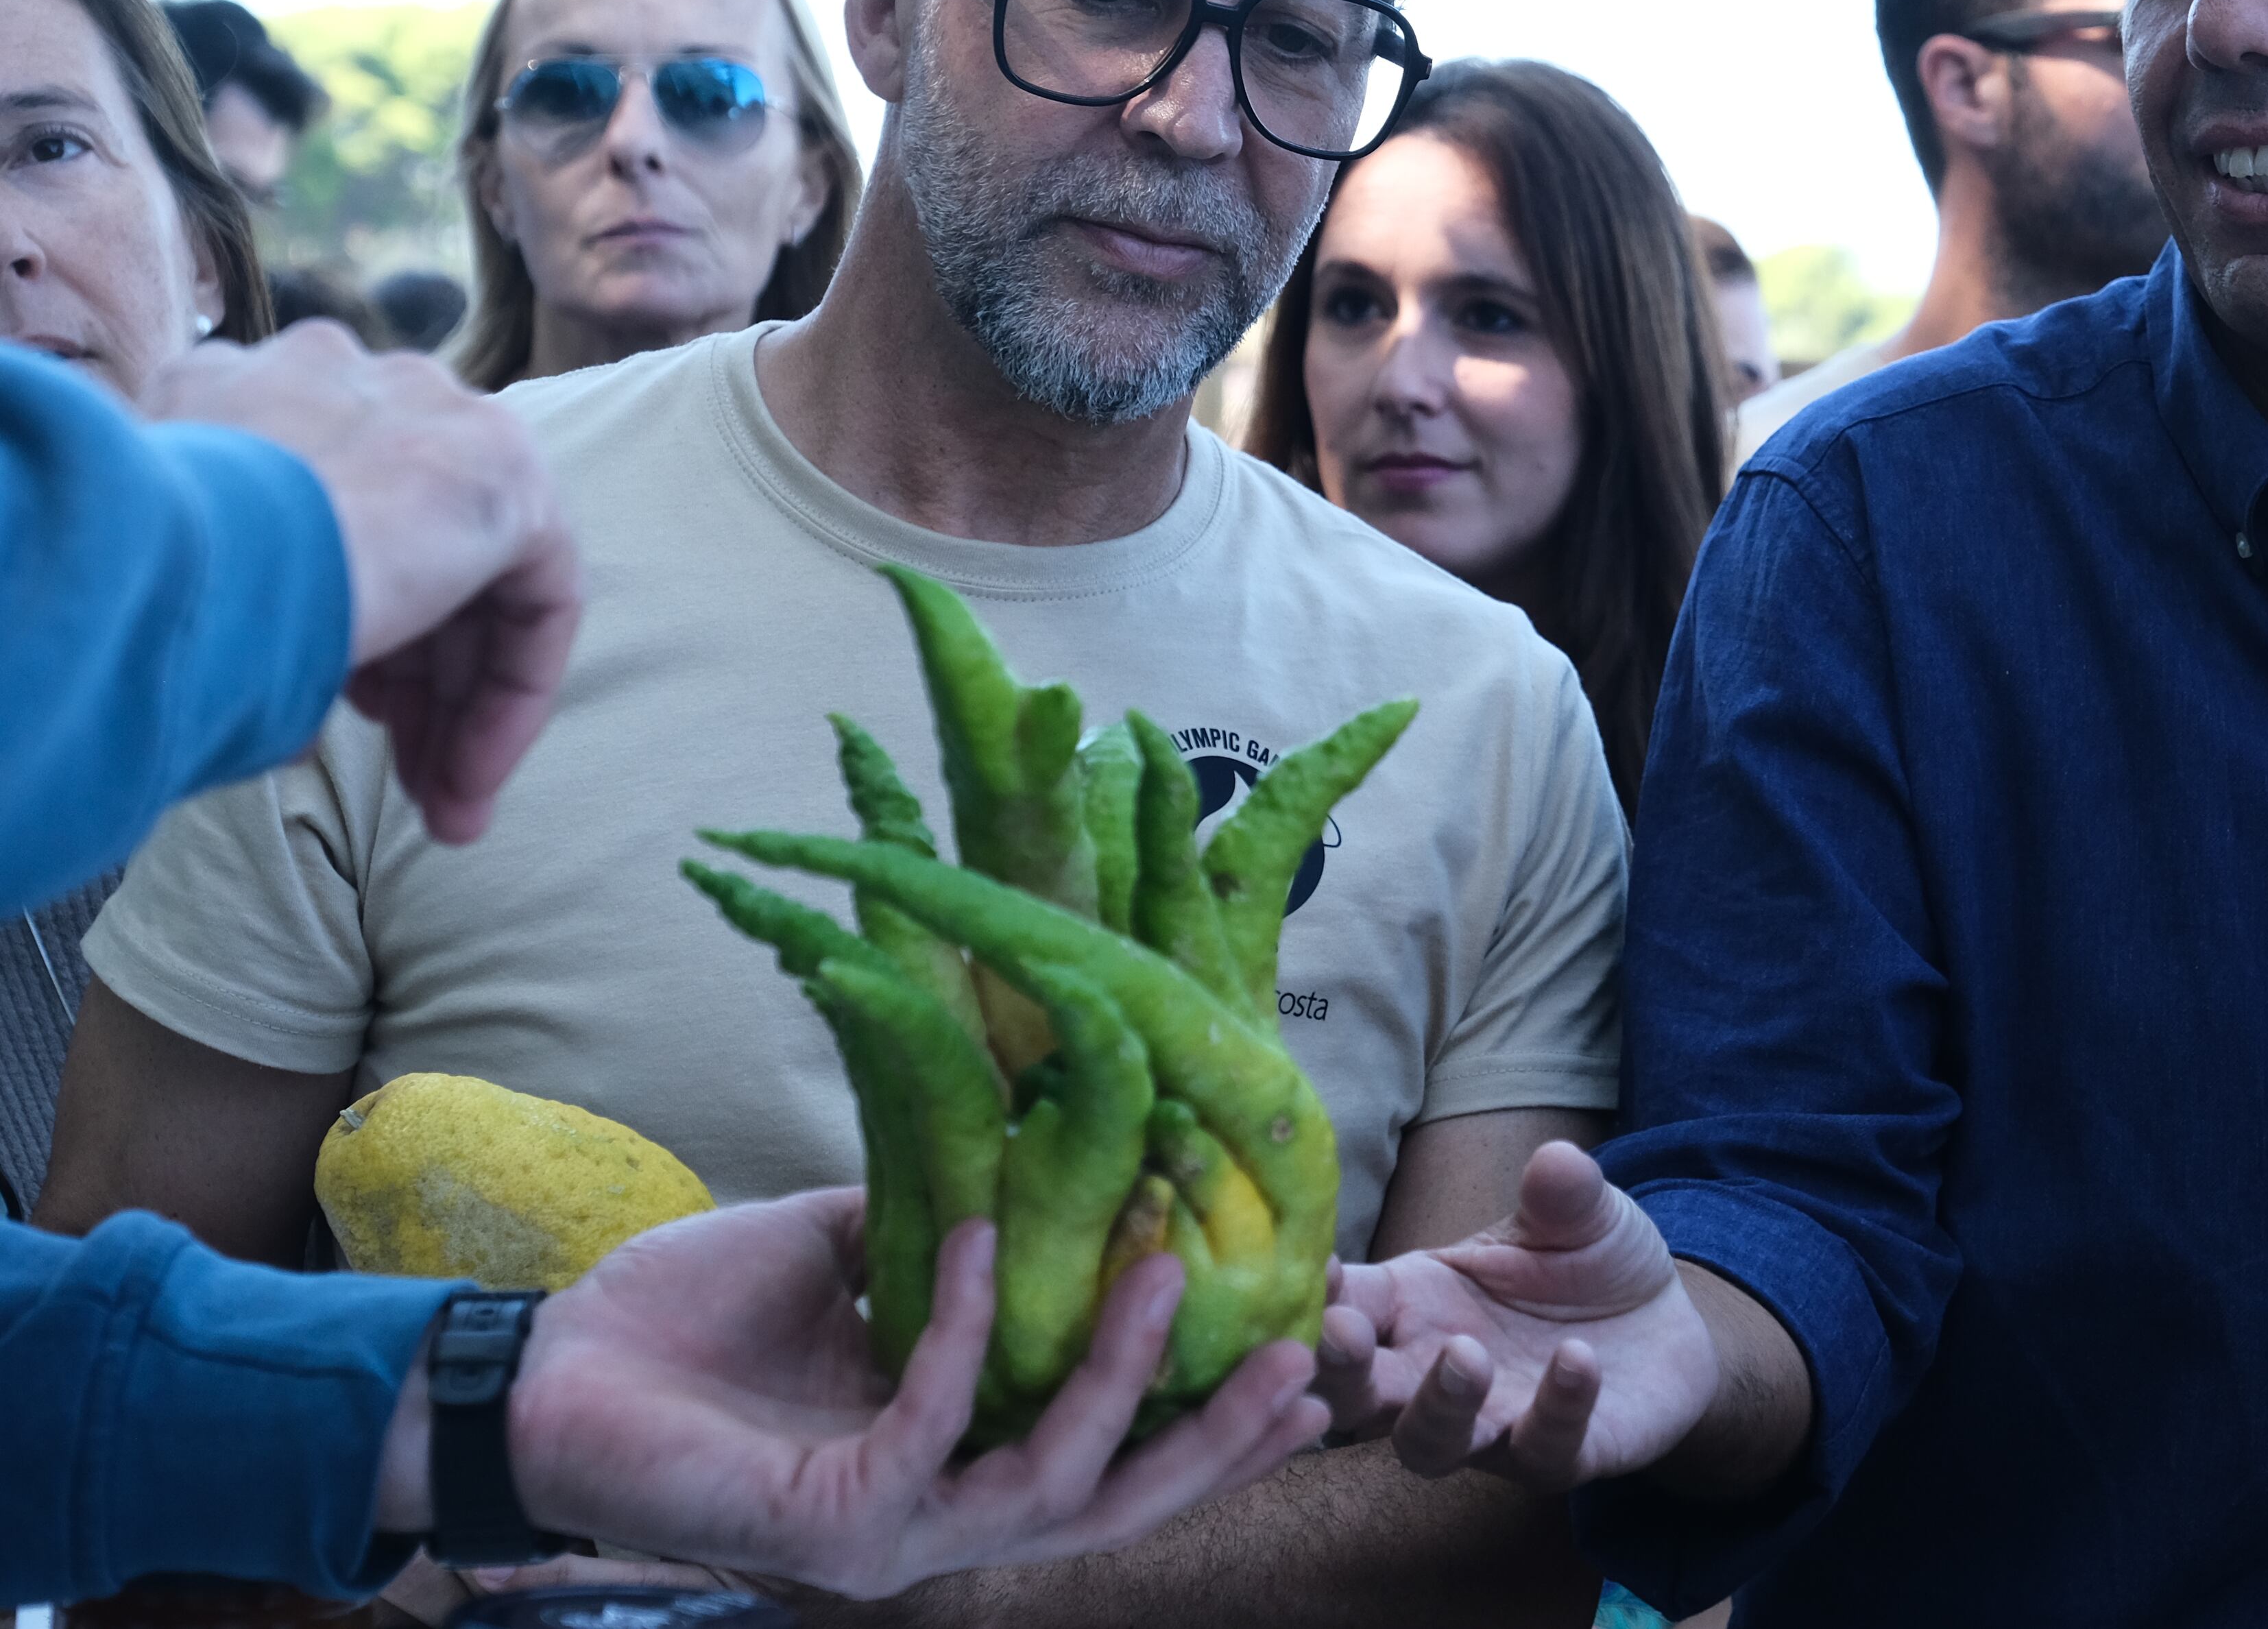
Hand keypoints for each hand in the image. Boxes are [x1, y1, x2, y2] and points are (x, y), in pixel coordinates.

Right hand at [142, 323, 580, 841]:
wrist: (171, 559)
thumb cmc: (144, 591)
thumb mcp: (192, 578)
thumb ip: (262, 594)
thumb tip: (298, 685)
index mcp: (268, 392)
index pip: (341, 512)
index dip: (352, 631)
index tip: (332, 721)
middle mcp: (361, 385)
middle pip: (420, 548)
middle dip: (417, 682)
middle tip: (404, 784)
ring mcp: (438, 416)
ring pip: (479, 582)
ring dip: (460, 708)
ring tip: (439, 809)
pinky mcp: (501, 472)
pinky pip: (535, 595)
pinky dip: (507, 695)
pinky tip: (465, 781)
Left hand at [440, 1189, 1327, 1596]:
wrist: (541, 1375)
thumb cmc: (680, 1324)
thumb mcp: (839, 1255)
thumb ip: (938, 1233)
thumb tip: (1031, 1154)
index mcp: (956, 1462)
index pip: (1114, 1457)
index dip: (1212, 1421)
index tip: (1306, 1353)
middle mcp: (938, 1517)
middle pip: (1119, 1501)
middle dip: (1220, 1441)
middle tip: (1305, 1363)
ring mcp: (891, 1532)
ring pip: (1053, 1477)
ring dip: (1119, 1373)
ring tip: (1166, 1263)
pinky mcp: (834, 1520)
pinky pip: (932, 1419)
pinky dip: (963, 1324)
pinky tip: (978, 1237)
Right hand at [1313, 1140, 1718, 1488]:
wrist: (1663, 1319)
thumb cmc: (1588, 1260)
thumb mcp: (1574, 1213)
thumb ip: (1560, 1192)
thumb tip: (1558, 1158)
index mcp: (1416, 1302)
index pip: (1345, 1306)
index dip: (1319, 1296)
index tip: (1312, 1269)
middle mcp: (1432, 1371)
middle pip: (1356, 1397)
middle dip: (1339, 1373)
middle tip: (1343, 1335)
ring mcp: (1489, 1425)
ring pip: (1429, 1445)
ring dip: (1438, 1406)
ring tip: (1466, 1354)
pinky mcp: (1555, 1457)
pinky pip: (1542, 1450)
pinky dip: (1557, 1408)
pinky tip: (1579, 1360)